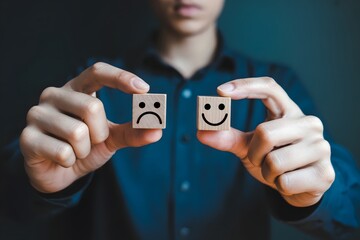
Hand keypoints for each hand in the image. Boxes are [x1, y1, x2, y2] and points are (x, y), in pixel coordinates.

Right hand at [20, 62, 161, 192]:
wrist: (59, 172)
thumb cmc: (86, 147)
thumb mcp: (112, 138)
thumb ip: (132, 132)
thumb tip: (157, 130)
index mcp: (76, 88)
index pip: (97, 71)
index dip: (120, 77)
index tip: (144, 89)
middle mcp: (54, 94)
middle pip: (93, 107)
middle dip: (100, 133)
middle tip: (91, 141)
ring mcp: (37, 114)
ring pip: (78, 133)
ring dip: (84, 150)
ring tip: (75, 151)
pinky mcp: (27, 137)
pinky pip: (63, 151)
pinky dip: (70, 161)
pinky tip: (61, 159)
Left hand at [197, 77, 334, 206]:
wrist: (299, 187)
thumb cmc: (273, 159)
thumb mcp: (250, 146)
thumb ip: (227, 138)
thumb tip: (201, 133)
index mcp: (289, 111)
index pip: (270, 87)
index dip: (245, 86)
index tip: (220, 91)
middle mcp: (309, 123)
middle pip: (265, 133)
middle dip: (254, 153)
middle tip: (261, 160)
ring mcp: (321, 147)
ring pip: (275, 161)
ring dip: (266, 172)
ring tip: (277, 172)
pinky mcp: (325, 173)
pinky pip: (285, 182)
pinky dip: (279, 186)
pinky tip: (289, 183)